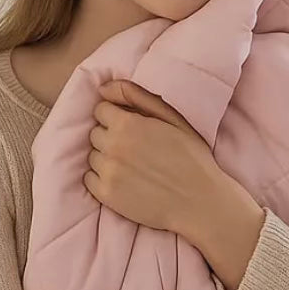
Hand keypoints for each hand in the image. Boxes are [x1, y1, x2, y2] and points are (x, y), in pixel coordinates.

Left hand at [84, 78, 225, 233]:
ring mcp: (108, 172)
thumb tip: (103, 87)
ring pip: (93, 156)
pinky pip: (89, 179)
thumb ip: (136, 95)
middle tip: (135, 148)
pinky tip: (124, 180)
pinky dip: (101, 178)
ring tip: (132, 166)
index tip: (133, 128)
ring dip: (107, 158)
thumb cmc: (191, 157)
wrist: (199, 202)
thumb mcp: (172, 117)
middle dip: (111, 136)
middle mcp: (113, 146)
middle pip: (95, 133)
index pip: (101, 110)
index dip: (117, 117)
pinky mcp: (106, 195)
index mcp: (127, 123)